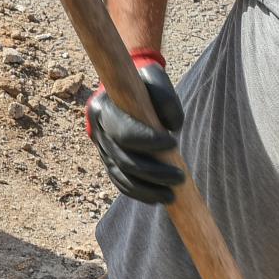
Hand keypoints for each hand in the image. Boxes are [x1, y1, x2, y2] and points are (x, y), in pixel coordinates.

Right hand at [84, 51, 182, 204]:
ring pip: (122, 177)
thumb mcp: (154, 79)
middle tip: (180, 177)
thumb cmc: (142, 84)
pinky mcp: (109, 161)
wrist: (125, 91)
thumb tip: (171, 128)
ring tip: (173, 195)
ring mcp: (102, 150)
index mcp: (103, 109)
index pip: (124, 133)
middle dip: (153, 172)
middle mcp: (98, 132)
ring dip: (148, 189)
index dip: (148, 142)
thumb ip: (165, 98)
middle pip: (124, 160)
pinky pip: (121, 183)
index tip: (173, 144)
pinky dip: (139, 193)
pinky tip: (158, 199)